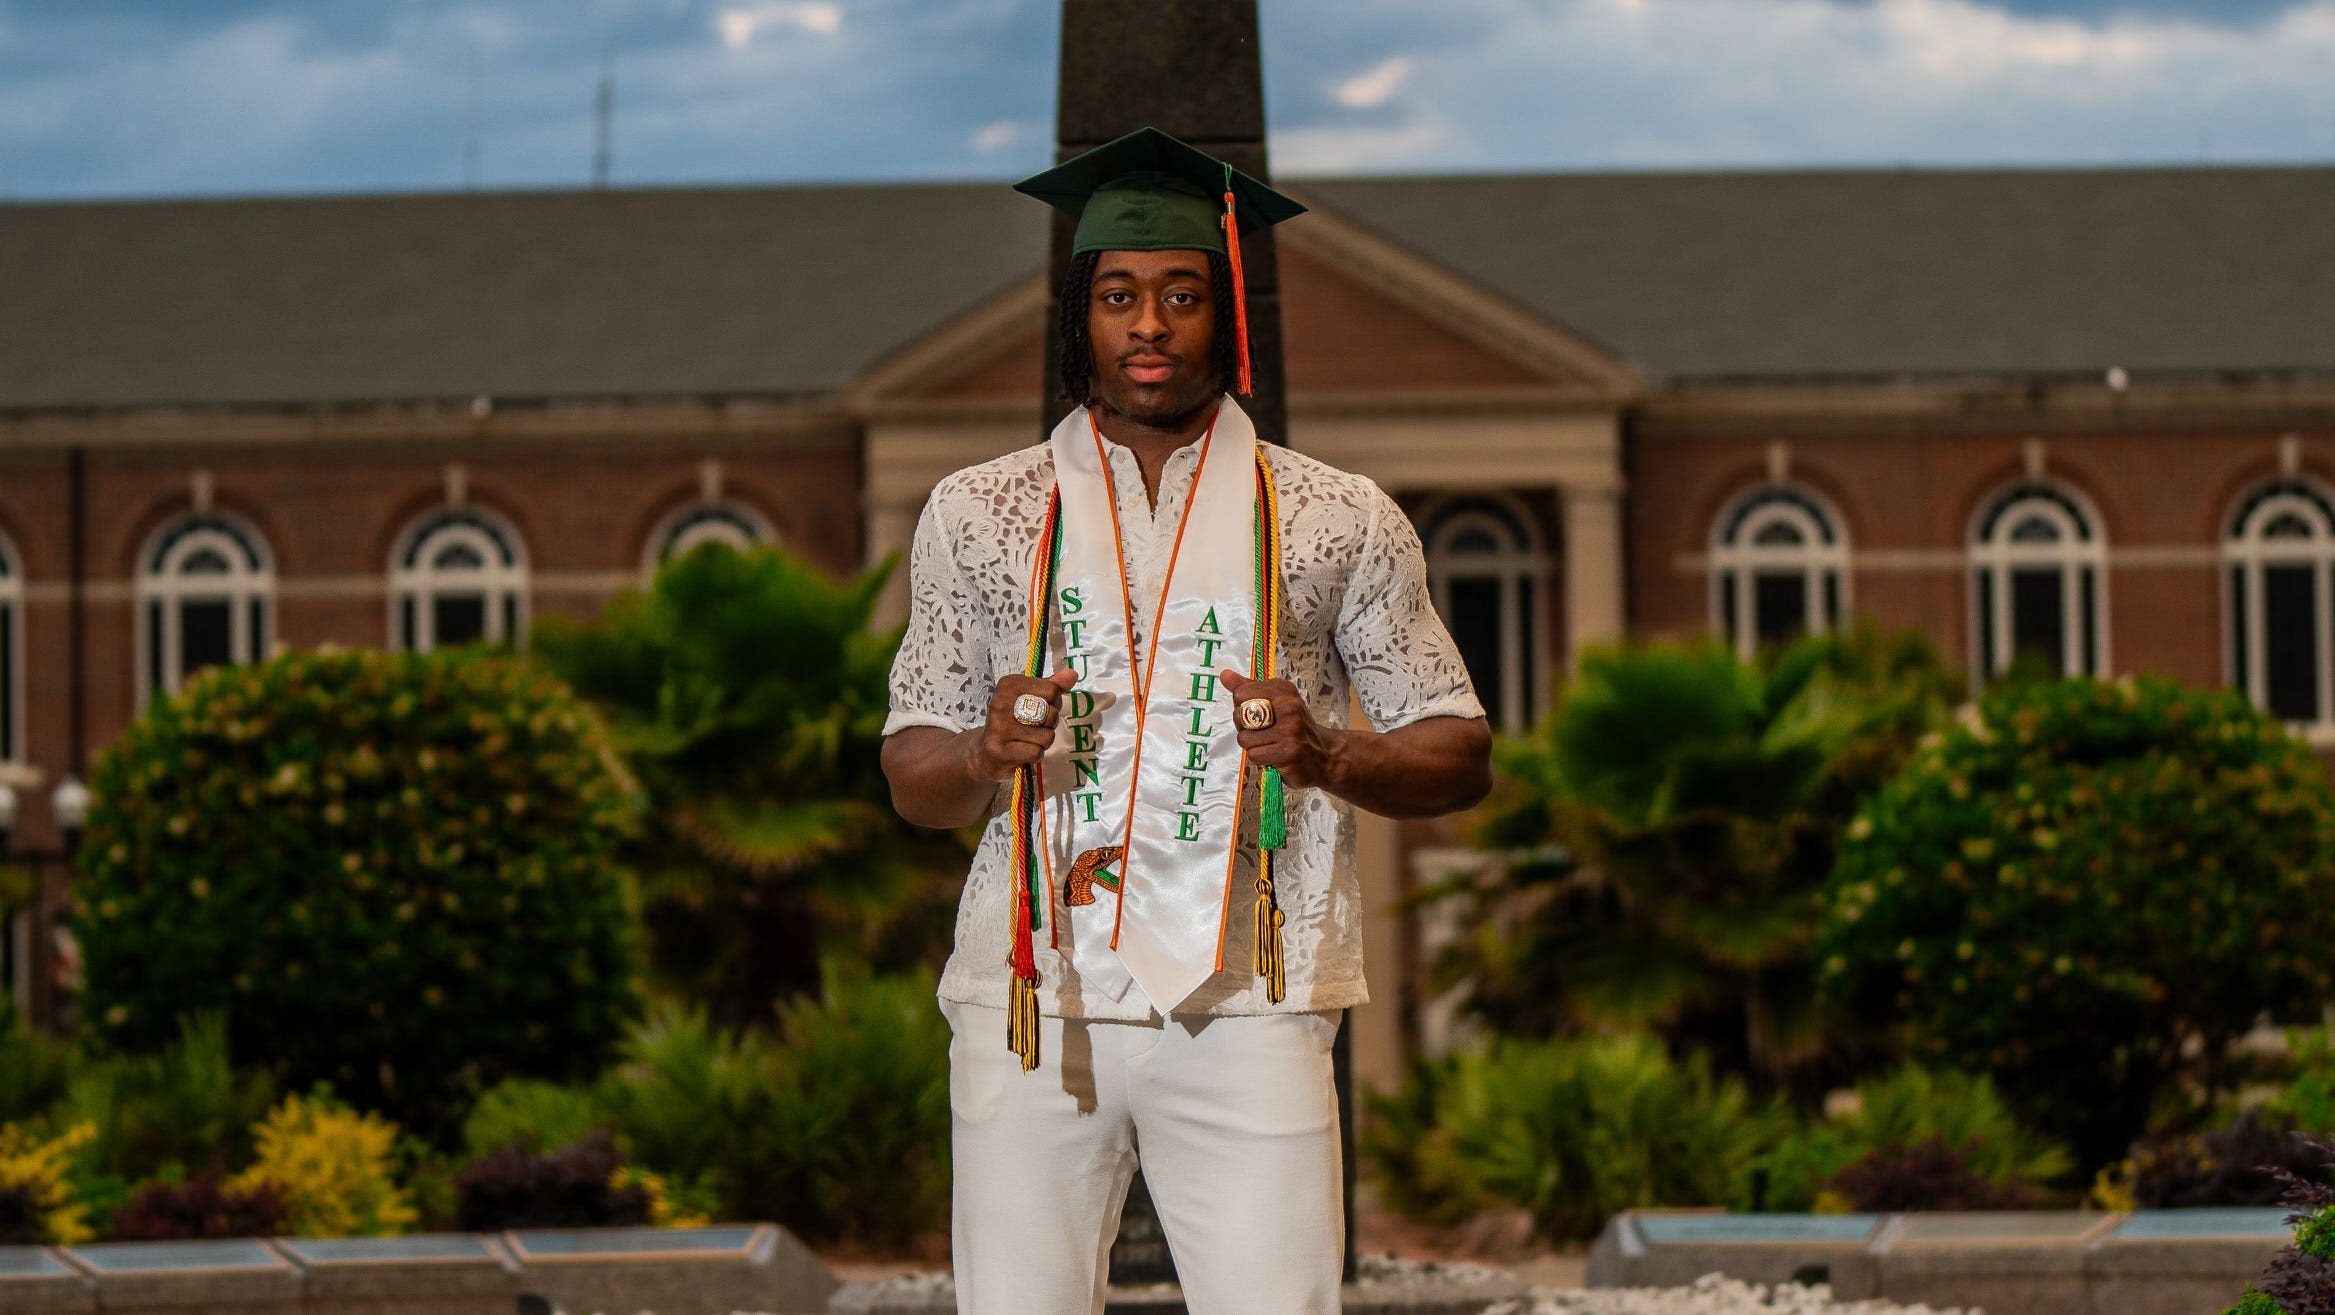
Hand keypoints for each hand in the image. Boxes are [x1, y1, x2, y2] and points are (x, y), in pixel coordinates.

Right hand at [965, 668, 1078, 780]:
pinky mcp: (1001, 751)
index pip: (1052, 690)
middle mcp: (1001, 703)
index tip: (1037, 710)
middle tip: (1031, 728)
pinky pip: (1036, 752)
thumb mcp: (1030, 699)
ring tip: (1026, 740)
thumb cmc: (1012, 723)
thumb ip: (1052, 686)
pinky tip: (1022, 753)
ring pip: (1046, 736)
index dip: (1052, 703)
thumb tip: (1072, 674)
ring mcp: (999, 727)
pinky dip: (1035, 755)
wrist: (984, 753)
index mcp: (1009, 684)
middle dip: (1048, 724)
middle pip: (1051, 713)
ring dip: (1042, 742)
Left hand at [1219, 669, 1342, 789]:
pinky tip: (1275, 755)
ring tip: (1270, 744)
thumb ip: (1249, 688)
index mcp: (1283, 690)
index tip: (1257, 713)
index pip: (1241, 694)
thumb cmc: (1295, 726)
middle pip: (1240, 716)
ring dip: (1253, 746)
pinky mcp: (1288, 754)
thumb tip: (1224, 675)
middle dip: (1245, 728)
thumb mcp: (1276, 700)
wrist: (1324, 754)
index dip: (1242, 707)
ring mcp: (1289, 731)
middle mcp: (1288, 707)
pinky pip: (1255, 755)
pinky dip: (1261, 758)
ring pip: (1245, 739)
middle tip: (1263, 731)